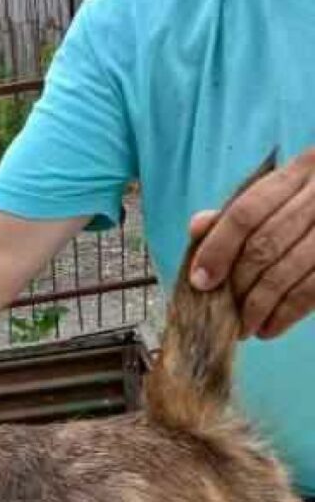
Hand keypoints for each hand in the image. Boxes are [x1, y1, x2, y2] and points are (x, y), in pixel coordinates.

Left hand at [189, 148, 314, 338]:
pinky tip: (268, 328)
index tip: (200, 281)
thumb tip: (197, 227)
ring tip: (243, 327)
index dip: (217, 248)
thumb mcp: (278, 196)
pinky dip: (285, 315)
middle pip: (264, 245)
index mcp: (298, 173)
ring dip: (257, 307)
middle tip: (221, 312)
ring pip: (286, 272)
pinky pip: (311, 291)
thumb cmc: (307, 206)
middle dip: (237, 285)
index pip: (246, 212)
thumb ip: (236, 213)